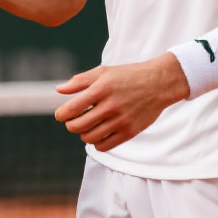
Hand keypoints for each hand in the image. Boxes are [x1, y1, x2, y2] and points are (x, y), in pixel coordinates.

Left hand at [53, 54, 188, 151]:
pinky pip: (105, 146)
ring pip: (90, 138)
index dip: (61, 115)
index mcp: (101, 89)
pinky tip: (98, 133)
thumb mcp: (103, 72)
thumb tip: (58, 90)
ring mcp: (120, 121)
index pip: (72, 109)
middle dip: (70, 125)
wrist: (158, 83)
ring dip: (83, 134)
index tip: (60, 115)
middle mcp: (110, 106)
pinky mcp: (129, 132)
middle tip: (71, 122)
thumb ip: (79, 81)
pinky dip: (96, 143)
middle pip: (78, 126)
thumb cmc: (127, 76)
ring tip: (86, 127)